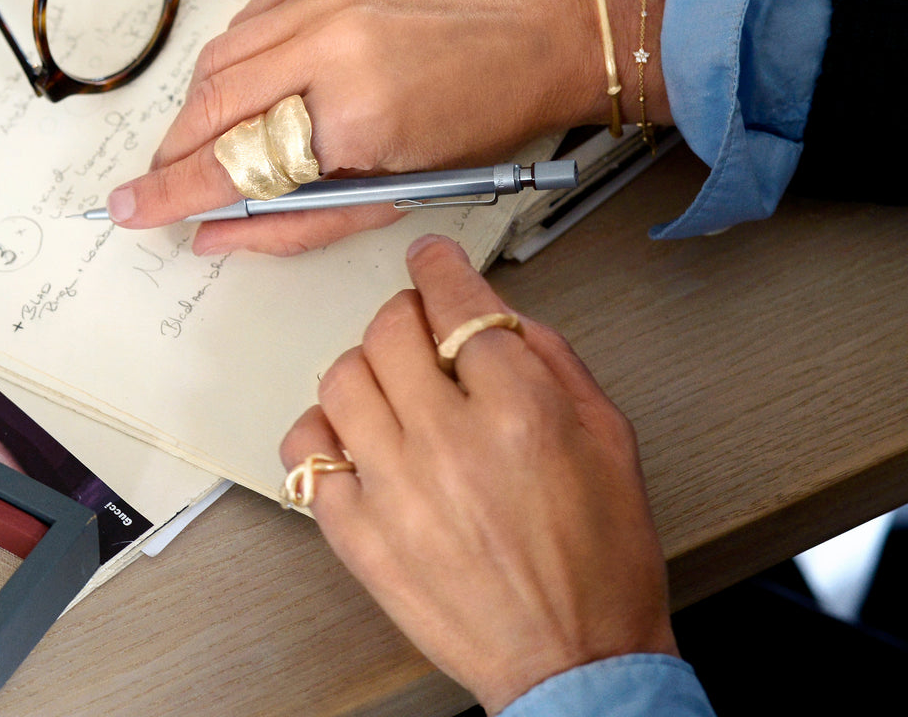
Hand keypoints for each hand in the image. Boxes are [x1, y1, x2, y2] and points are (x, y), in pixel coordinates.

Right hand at [104, 0, 610, 254]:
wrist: (539, 32)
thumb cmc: (484, 122)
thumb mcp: (397, 191)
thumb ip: (297, 220)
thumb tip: (215, 232)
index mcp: (357, 110)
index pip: (234, 160)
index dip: (172, 190)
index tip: (129, 207)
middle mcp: (331, 35)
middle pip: (211, 101)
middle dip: (178, 149)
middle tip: (167, 179)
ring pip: (222, 53)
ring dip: (207, 104)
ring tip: (221, 137)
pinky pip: (252, 15)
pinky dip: (242, 55)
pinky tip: (262, 81)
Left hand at [280, 234, 677, 713]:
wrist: (574, 661)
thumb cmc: (599, 561)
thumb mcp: (609, 437)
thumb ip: (552, 360)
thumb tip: (497, 315)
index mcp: (520, 411)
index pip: (457, 302)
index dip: (439, 267)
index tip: (430, 258)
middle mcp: (449, 443)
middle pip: (391, 329)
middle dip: (406, 311)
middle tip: (420, 324)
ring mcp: (394, 490)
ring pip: (342, 378)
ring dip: (366, 362)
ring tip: (390, 380)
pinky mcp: (358, 535)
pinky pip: (308, 452)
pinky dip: (325, 428)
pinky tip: (356, 434)